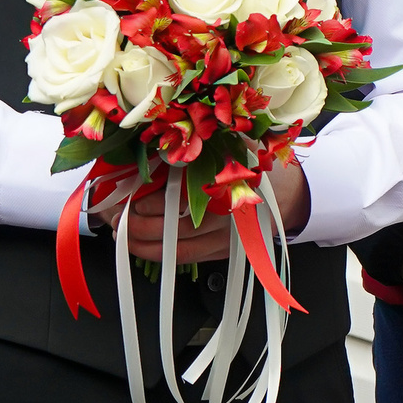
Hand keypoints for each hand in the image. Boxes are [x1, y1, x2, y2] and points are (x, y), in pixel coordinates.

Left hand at [93, 159, 301, 262]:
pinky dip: (155, 254)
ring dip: (138, 242)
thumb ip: (193, 148)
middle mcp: (225, 217)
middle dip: (133, 223)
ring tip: (118, 231)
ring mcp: (223, 240)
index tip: (123, 195)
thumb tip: (143, 154)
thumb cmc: (254, 164)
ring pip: (171, 248)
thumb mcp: (228, 144)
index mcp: (226, 185)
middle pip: (167, 228)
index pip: (174, 198)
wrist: (289, 194)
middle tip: (112, 214)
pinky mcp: (221, 254)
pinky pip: (182, 258)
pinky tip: (137, 244)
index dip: (143, 200)